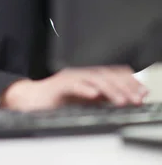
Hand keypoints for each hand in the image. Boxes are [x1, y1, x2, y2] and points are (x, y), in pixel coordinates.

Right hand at [0, 66, 148, 110]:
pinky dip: (84, 89)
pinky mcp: (58, 85)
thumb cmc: (58, 100)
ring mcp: (69, 76)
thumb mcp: (86, 99)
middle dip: (123, 86)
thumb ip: (103, 97)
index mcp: (87, 73)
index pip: (111, 72)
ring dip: (109, 89)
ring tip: (121, 100)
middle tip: (136, 98)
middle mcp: (79, 71)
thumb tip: (125, 99)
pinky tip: (94, 95)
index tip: (142, 91)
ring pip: (92, 78)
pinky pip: (72, 85)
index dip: (128, 81)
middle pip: (105, 74)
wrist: (31, 99)